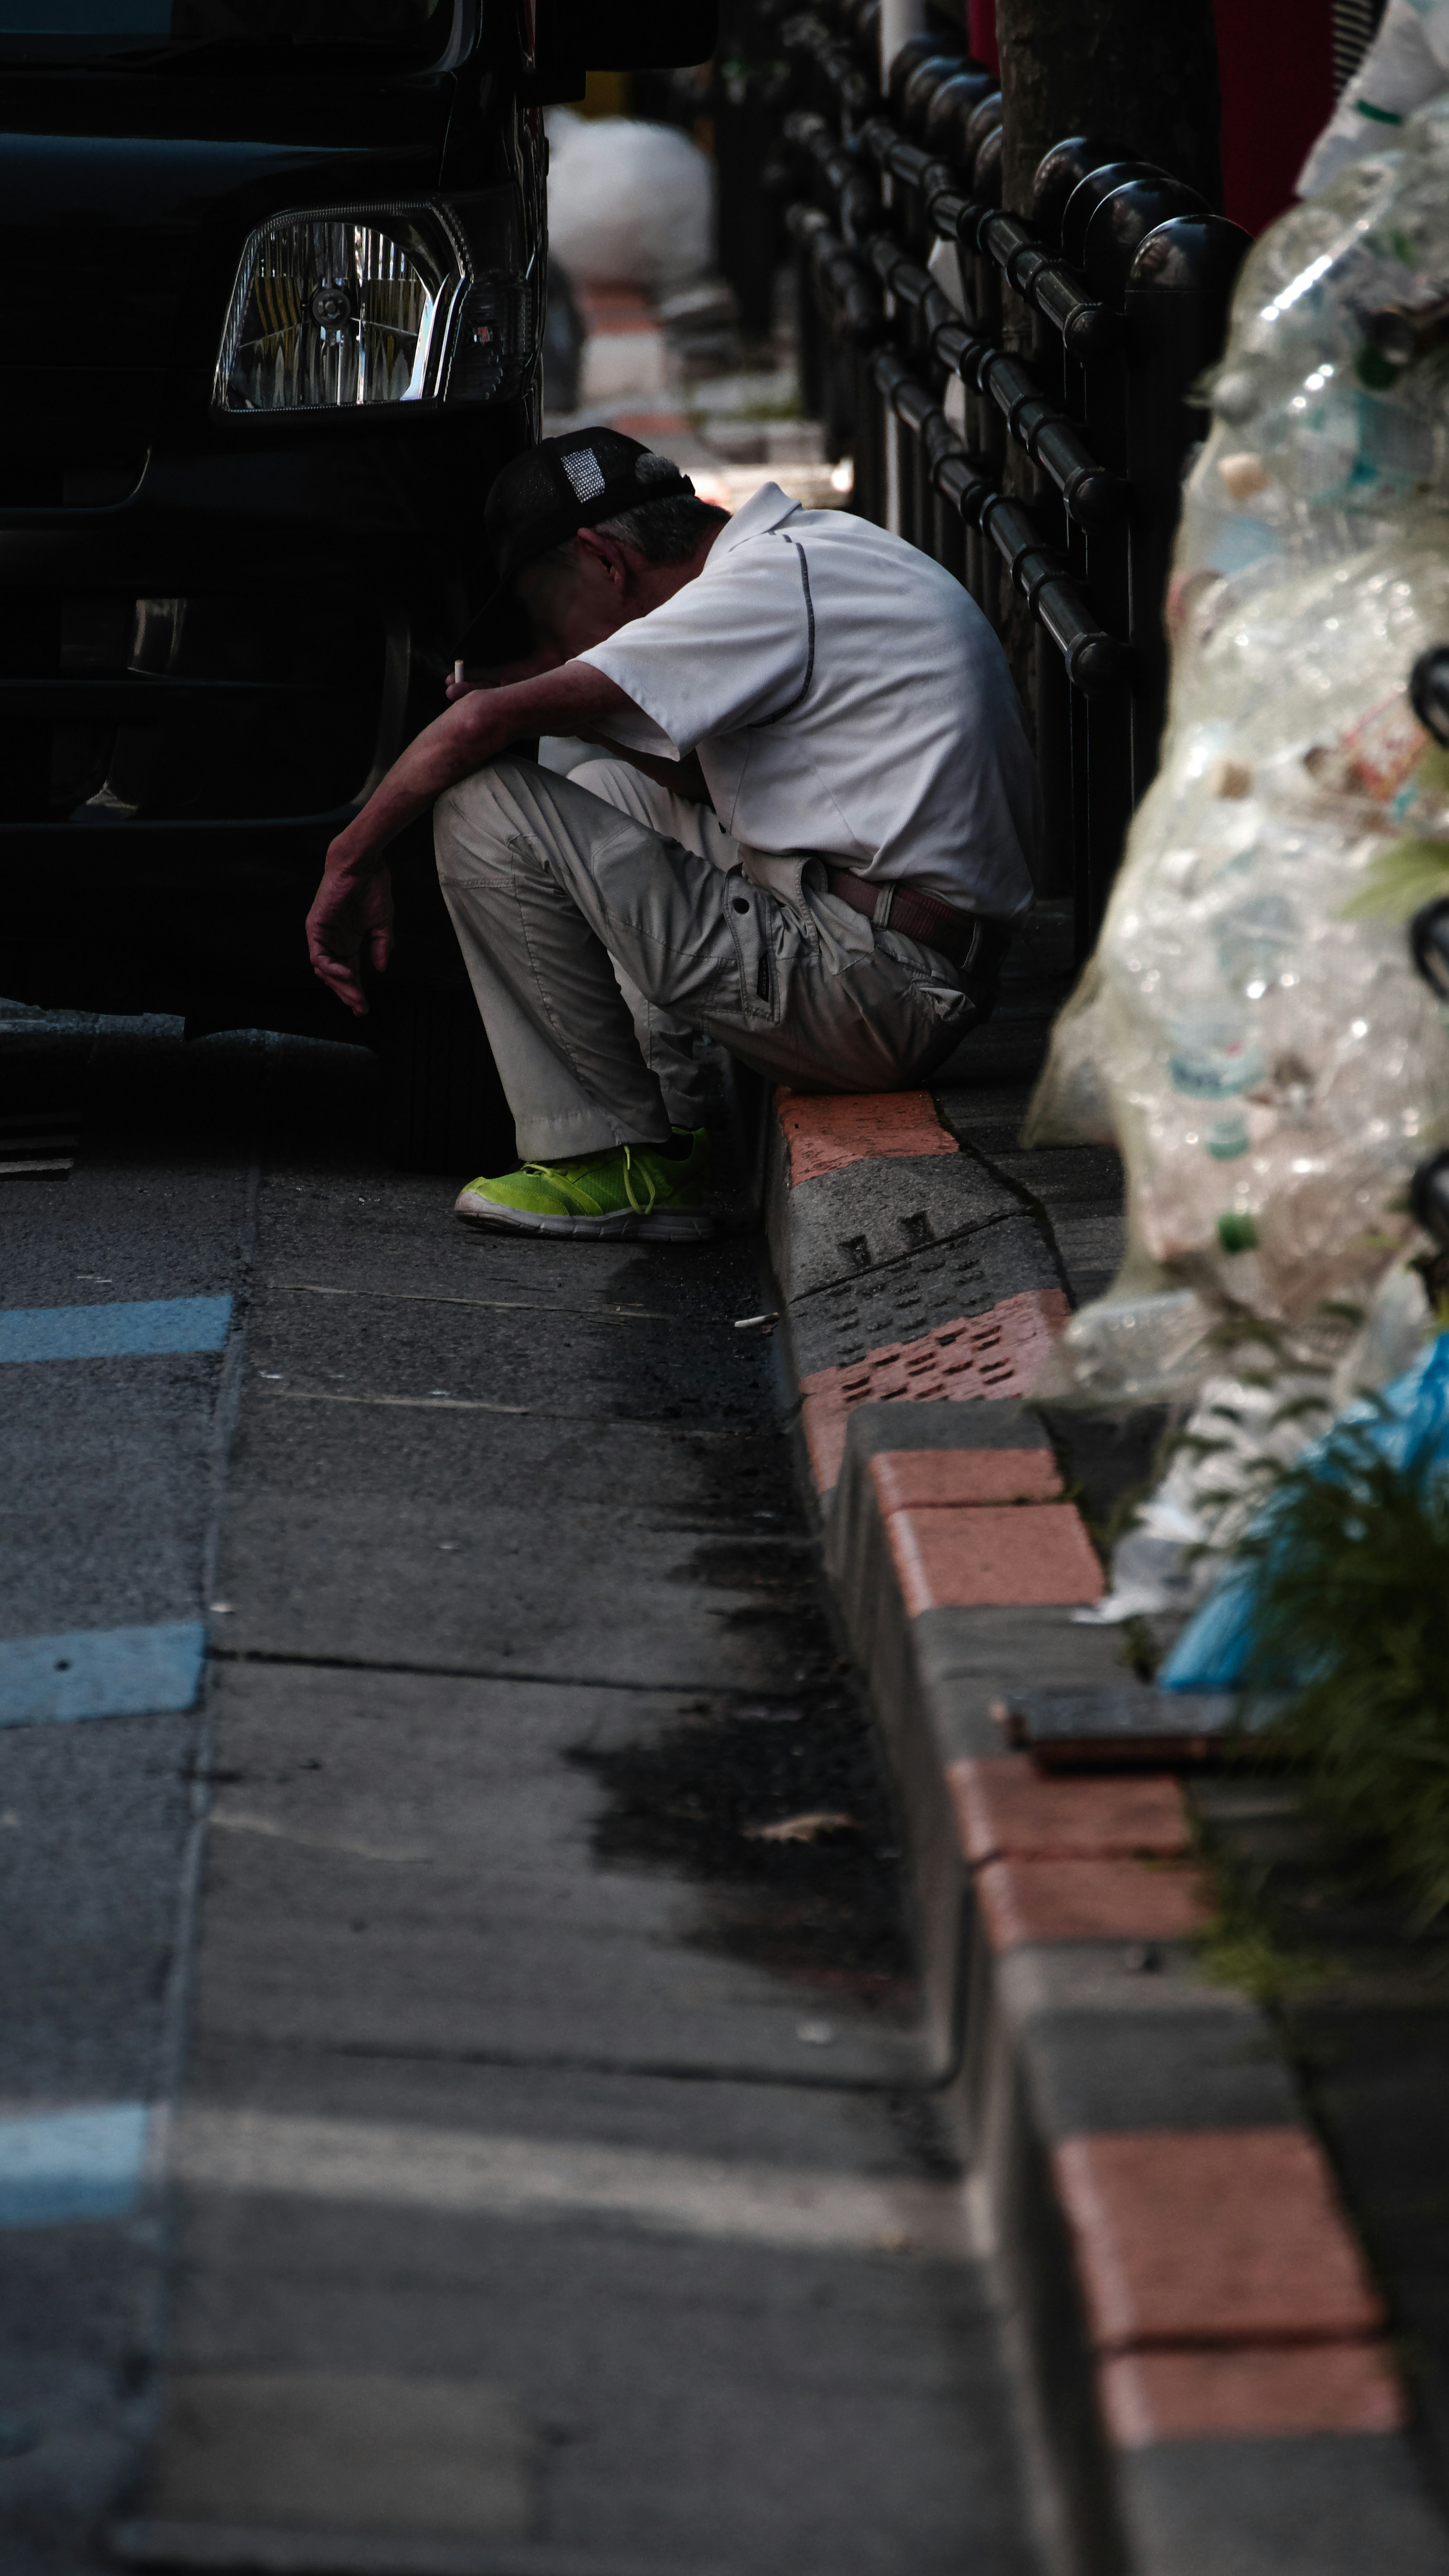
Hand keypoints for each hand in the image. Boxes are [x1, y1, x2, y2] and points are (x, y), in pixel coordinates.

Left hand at [306, 844, 393, 1016]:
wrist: (362, 864)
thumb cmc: (373, 887)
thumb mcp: (383, 924)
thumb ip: (381, 946)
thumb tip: (380, 969)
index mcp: (348, 940)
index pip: (349, 971)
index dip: (355, 991)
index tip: (363, 1008)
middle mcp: (334, 940)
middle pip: (336, 975)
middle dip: (348, 993)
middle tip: (360, 1009)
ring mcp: (323, 935)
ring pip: (325, 970)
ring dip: (341, 985)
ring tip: (356, 997)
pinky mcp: (315, 927)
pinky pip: (319, 956)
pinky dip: (331, 969)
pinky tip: (348, 975)